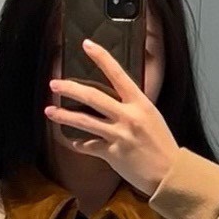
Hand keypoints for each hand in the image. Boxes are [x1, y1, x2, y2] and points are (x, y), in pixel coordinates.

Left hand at [46, 39, 178, 195]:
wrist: (169, 173)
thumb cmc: (162, 144)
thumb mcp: (151, 116)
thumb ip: (133, 105)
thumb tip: (115, 95)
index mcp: (140, 103)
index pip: (118, 74)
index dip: (101, 57)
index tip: (87, 45)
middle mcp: (128, 116)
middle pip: (92, 96)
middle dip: (70, 88)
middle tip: (54, 84)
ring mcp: (119, 135)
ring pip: (84, 120)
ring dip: (63, 115)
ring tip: (49, 111)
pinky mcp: (111, 153)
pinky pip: (88, 145)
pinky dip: (78, 143)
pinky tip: (71, 140)